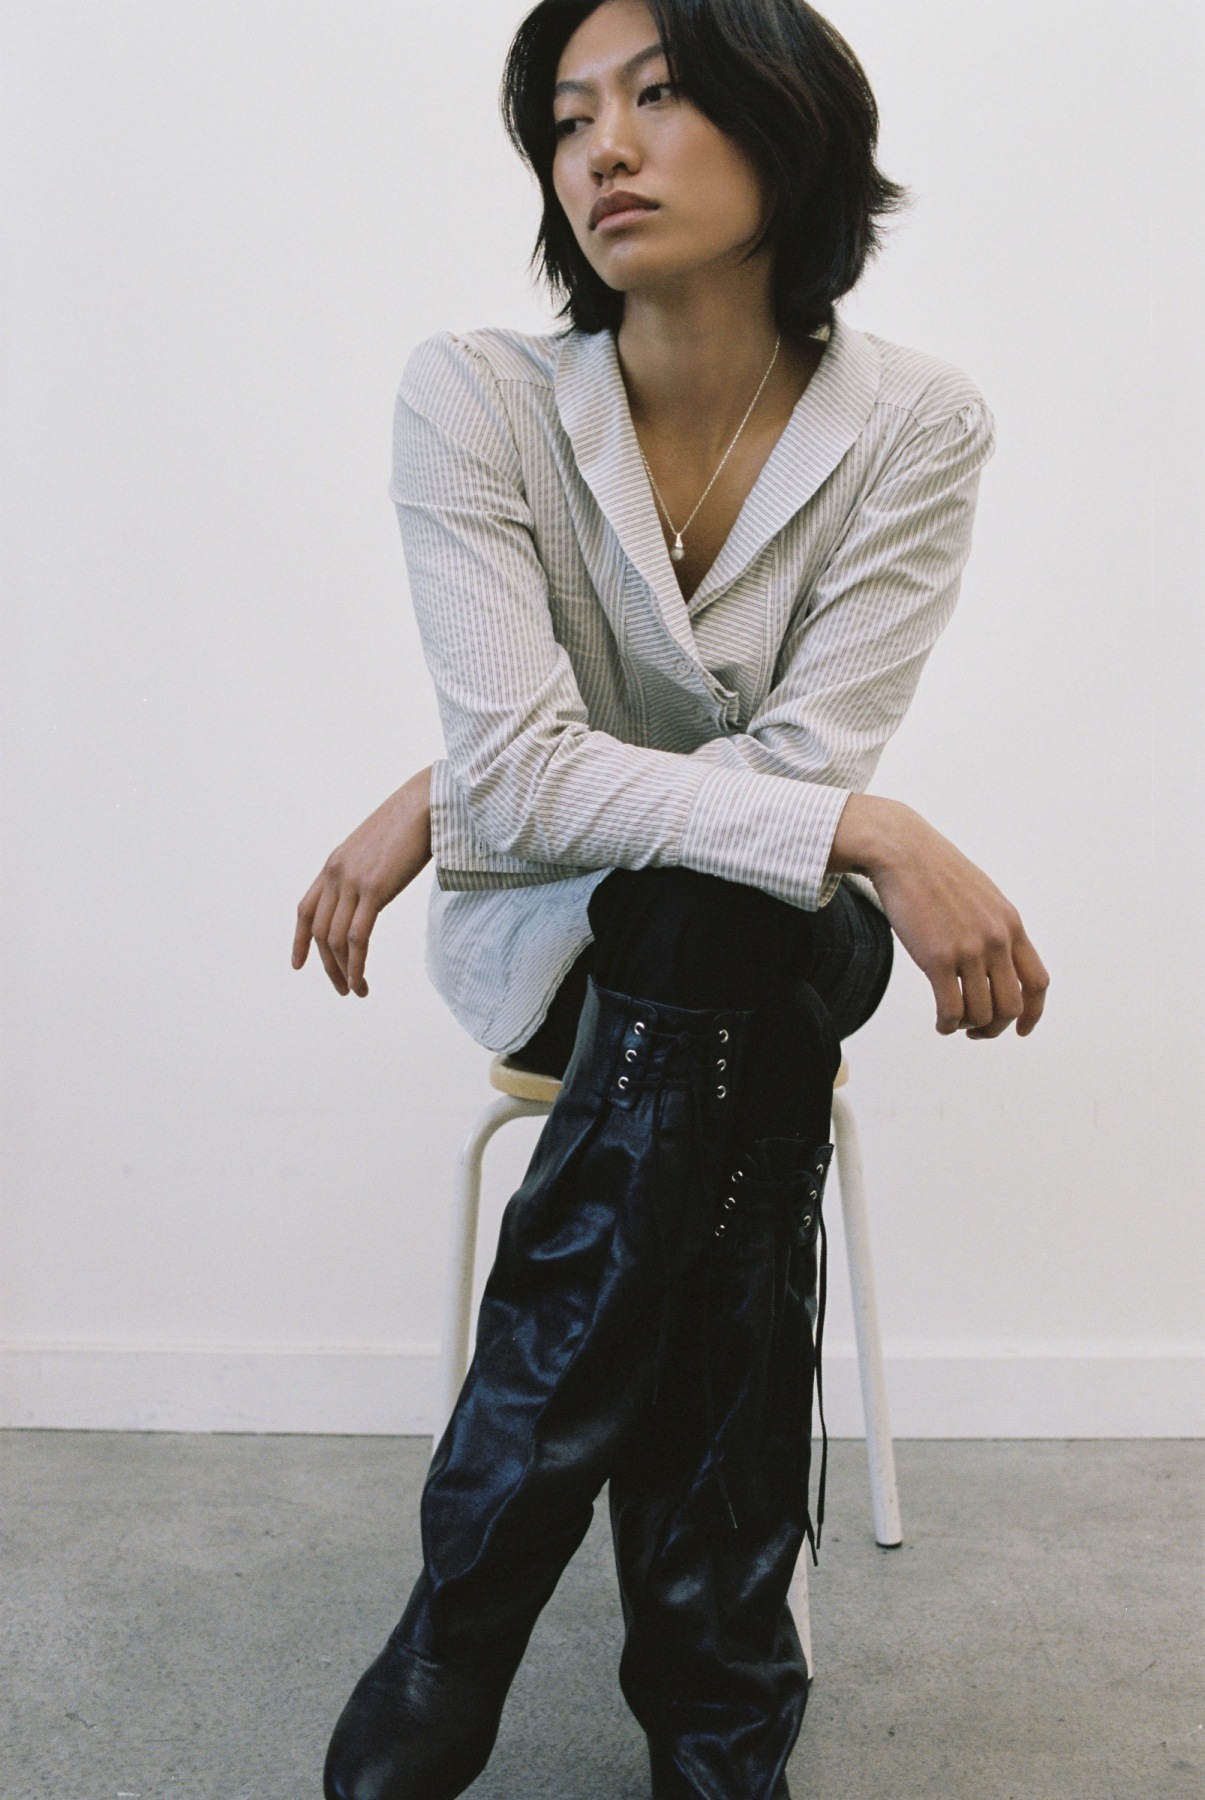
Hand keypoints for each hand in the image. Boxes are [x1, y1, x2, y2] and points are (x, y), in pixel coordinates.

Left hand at [292, 766, 432, 996]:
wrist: (427, 802)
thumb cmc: (412, 823)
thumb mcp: (379, 849)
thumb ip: (369, 871)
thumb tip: (376, 890)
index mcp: (334, 864)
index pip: (305, 909)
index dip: (299, 940)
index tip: (299, 965)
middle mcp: (336, 874)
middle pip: (319, 931)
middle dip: (327, 965)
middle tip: (341, 989)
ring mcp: (352, 881)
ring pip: (335, 939)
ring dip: (343, 971)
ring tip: (355, 991)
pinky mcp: (374, 888)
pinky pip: (357, 937)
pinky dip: (356, 964)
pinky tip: (361, 980)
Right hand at [830, 795, 1048, 1037]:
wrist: (903, 852)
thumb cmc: (936, 872)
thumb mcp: (982, 897)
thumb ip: (995, 928)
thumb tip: (995, 961)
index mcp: (1011, 925)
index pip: (1037, 982)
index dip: (1033, 1013)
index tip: (1022, 1029)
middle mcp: (996, 940)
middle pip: (1011, 1006)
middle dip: (995, 1027)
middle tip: (977, 1031)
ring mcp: (969, 950)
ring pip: (981, 1013)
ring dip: (968, 1027)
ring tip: (953, 1024)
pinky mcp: (938, 958)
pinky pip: (952, 1010)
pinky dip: (948, 1025)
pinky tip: (940, 1024)